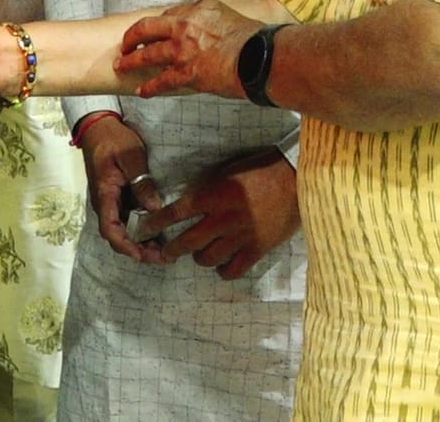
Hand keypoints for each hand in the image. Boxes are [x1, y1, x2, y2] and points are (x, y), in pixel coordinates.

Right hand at [77, 115, 166, 263]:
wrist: (99, 128)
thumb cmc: (113, 139)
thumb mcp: (131, 156)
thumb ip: (142, 181)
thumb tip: (154, 207)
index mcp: (104, 195)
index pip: (110, 229)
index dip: (125, 245)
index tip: (142, 255)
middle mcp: (106, 203)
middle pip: (118, 235)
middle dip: (138, 250)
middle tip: (163, 258)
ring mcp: (112, 201)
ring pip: (125, 229)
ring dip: (142, 242)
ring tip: (165, 250)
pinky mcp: (120, 197)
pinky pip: (129, 219)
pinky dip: (142, 229)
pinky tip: (159, 233)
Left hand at [115, 0, 259, 99]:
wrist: (260, 56)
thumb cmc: (254, 39)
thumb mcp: (231, 17)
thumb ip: (215, 21)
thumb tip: (213, 30)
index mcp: (198, 9)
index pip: (170, 14)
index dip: (159, 24)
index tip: (154, 30)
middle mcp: (185, 26)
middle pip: (147, 28)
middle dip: (132, 36)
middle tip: (125, 44)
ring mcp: (183, 50)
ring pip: (148, 54)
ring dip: (132, 61)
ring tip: (122, 66)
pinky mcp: (186, 72)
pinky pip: (162, 81)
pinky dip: (150, 87)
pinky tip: (142, 91)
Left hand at [142, 147, 298, 279]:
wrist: (295, 178)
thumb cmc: (260, 169)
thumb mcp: (227, 171)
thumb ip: (206, 190)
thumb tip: (184, 206)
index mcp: (214, 194)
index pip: (175, 213)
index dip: (156, 224)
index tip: (144, 230)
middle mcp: (223, 217)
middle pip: (186, 242)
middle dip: (171, 249)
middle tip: (167, 251)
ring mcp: (240, 236)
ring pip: (206, 258)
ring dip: (199, 257)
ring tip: (201, 252)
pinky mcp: (256, 249)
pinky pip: (231, 270)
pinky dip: (222, 269)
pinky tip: (222, 263)